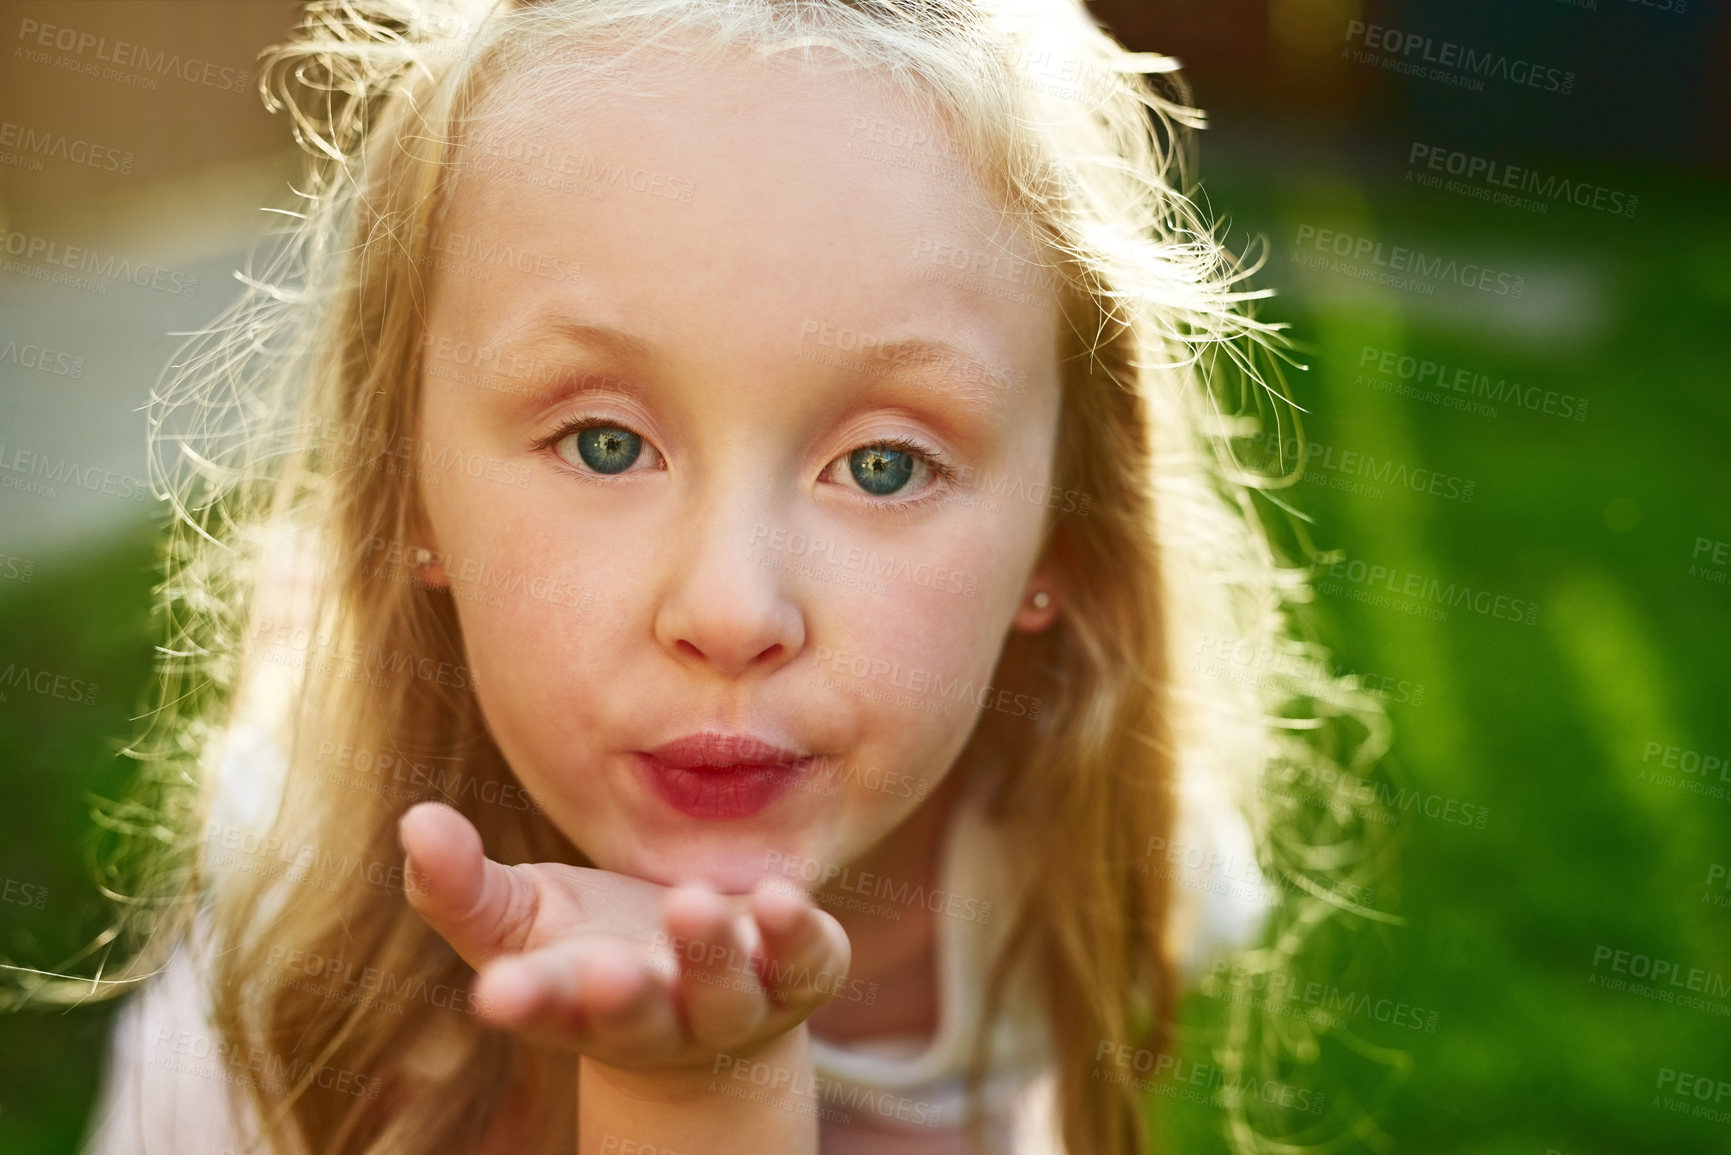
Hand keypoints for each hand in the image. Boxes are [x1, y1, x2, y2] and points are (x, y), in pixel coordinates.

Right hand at [396, 801, 851, 1075]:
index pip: (544, 1005)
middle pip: (637, 1016)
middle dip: (621, 997)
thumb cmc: (594, 942)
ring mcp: (733, 1000)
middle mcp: (658, 1013)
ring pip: (724, 991)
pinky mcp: (800, 971)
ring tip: (691, 902)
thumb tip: (413, 820)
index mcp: (578, 1002)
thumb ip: (459, 884)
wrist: (708, 981)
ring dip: (708, 954)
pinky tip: (780, 896)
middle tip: (605, 968)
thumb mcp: (522, 917)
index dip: (523, 1000)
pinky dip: (795, 935)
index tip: (497, 995)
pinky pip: (804, 960)